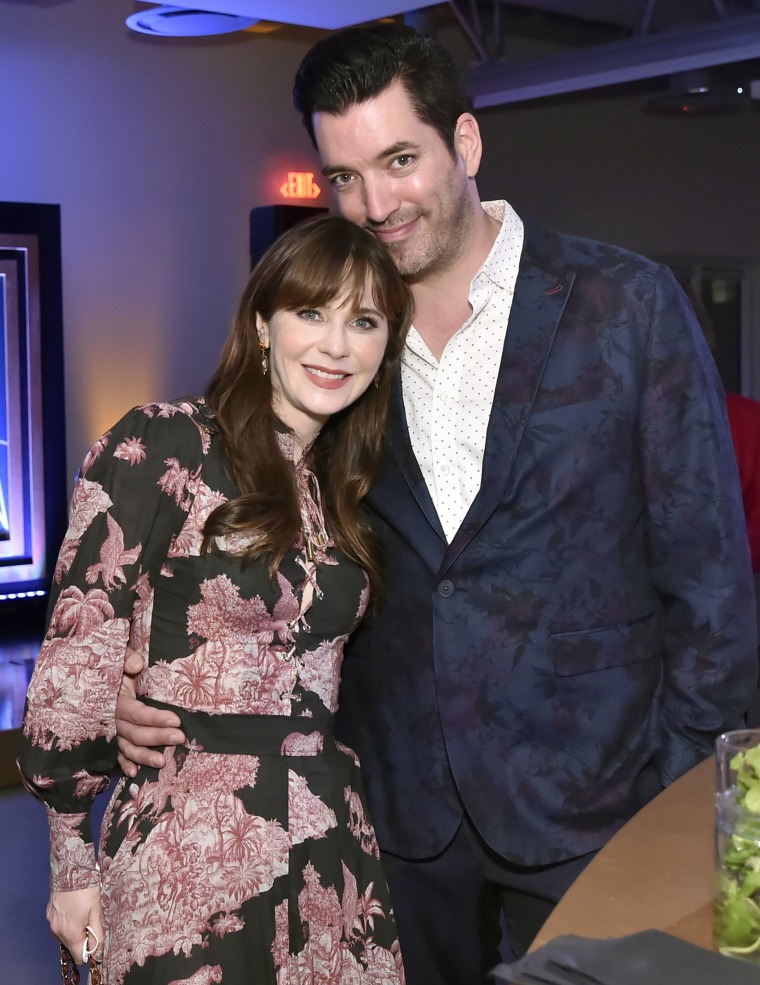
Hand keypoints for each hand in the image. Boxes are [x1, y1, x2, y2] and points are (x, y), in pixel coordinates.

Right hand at [47, 885, 103, 963]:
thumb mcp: (96, 910)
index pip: (79, 956)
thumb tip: (99, 952)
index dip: (90, 952)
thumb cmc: (85, 888)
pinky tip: (74, 910)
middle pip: (71, 947)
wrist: (69, 869)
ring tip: (83, 914)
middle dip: (82, 940)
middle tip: (91, 923)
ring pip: (65, 937)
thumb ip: (97, 933)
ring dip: (74, 931)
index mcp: (71, 932)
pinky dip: (67, 923)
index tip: (96, 941)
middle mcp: (58, 931)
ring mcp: (51, 923)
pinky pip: (59, 927)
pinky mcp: (49, 914)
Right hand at [115, 646, 184, 775]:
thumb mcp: (120, 658)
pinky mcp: (112, 739)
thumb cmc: (117, 668)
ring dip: (143, 756)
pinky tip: (134, 774)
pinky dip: (125, 765)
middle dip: (158, 737)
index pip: (136, 713)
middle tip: (180, 738)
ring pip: (127, 748)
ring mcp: (111, 732)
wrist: (102, 677)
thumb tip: (137, 665)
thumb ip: (127, 658)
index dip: (155, 718)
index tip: (176, 720)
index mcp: (115, 700)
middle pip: (135, 733)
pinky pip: (117, 755)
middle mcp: (112, 719)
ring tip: (162, 763)